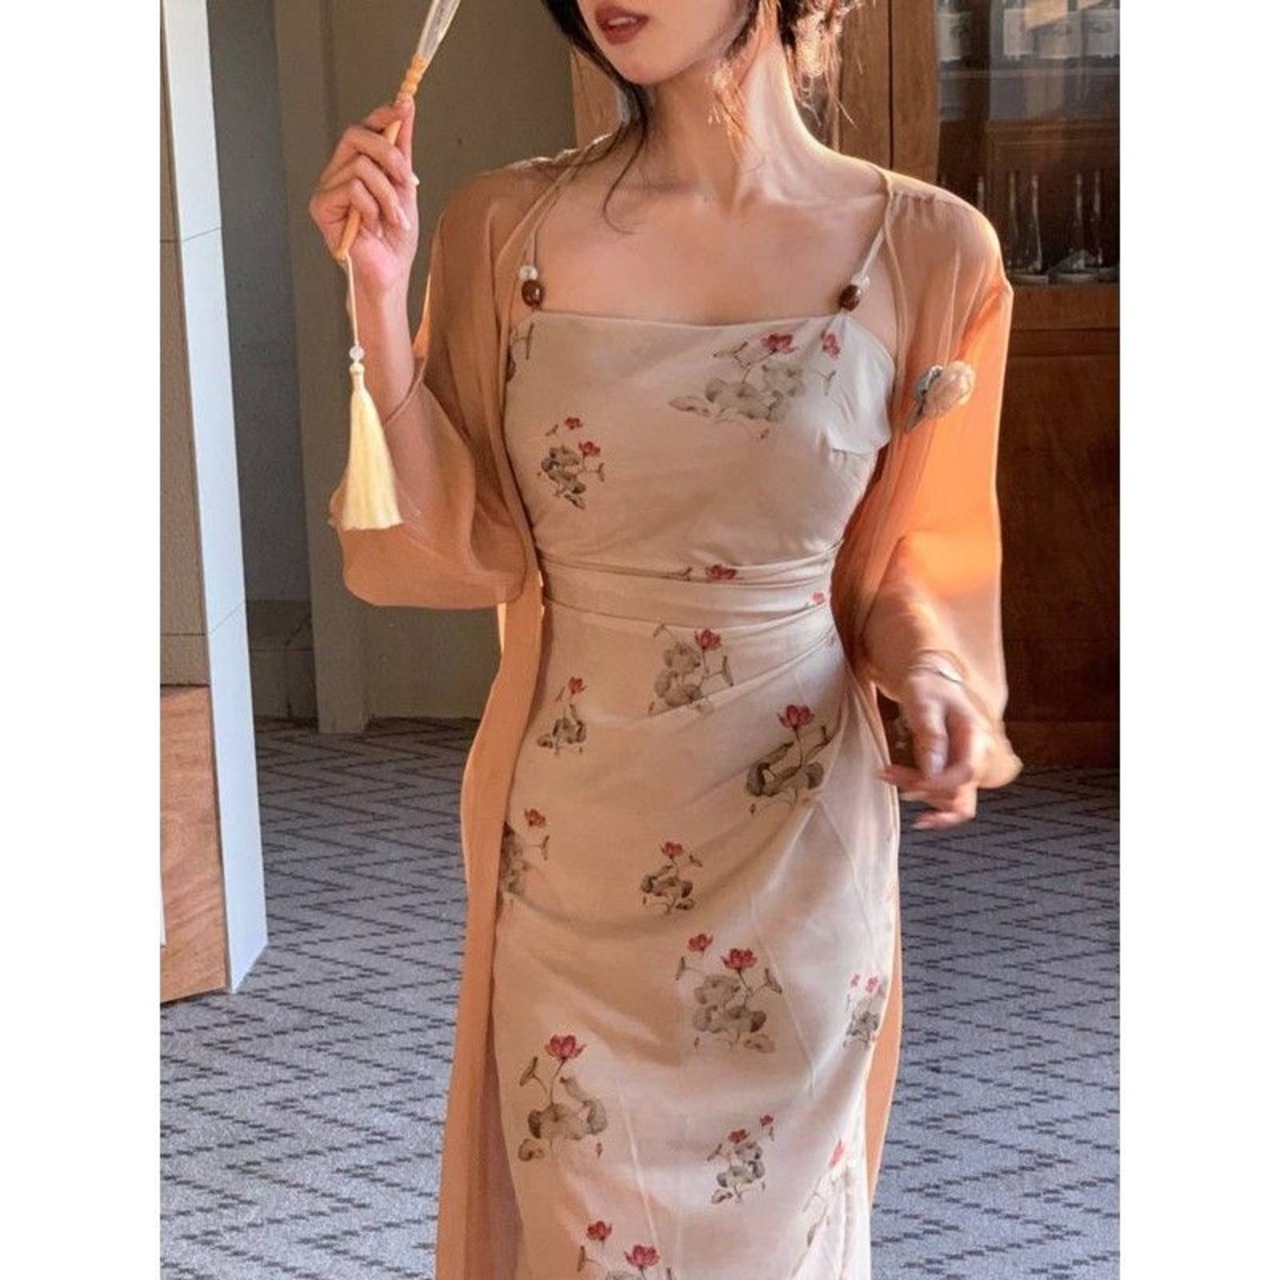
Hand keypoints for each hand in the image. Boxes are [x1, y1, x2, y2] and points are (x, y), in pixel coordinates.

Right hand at [308, 99, 419, 296]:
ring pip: (360, 165)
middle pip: (356, 134)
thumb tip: (406, 109)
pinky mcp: (321, 206)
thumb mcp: (406, 187)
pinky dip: (372, 208)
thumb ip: (402, 150)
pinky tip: (373, 228)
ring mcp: (327, 188)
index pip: (363, 127)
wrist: (390, 274)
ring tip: (393, 219)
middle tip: (409, 180)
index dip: (382, 114)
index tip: (404, 108)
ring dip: (387, 194)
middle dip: (390, 155)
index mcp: (356, 165)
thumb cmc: (395, 239)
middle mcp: (337, 172)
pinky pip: (352, 188)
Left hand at [878, 667, 991, 830]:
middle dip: (922, 788)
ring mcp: (970, 767)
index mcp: (976, 736)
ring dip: (921, 795)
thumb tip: (933, 773)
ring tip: (890, 775)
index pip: (965, 772)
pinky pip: (953, 800)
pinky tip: (919, 813)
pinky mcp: (957, 774)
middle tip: (889, 773)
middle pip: (958, 790)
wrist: (933, 683)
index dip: (937, 785)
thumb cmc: (929, 689)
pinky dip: (936, 808)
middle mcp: (979, 756)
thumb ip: (932, 737)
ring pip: (953, 799)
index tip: (910, 787)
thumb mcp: (926, 705)